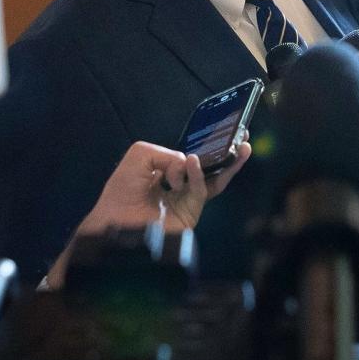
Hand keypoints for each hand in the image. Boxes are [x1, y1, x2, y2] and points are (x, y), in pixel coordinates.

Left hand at [45, 140, 250, 286]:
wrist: (115, 225)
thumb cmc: (121, 192)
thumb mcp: (138, 157)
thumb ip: (165, 154)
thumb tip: (186, 164)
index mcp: (164, 173)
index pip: (189, 156)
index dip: (203, 146)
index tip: (216, 134)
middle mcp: (179, 186)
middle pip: (209, 167)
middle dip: (225, 153)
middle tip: (241, 138)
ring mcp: (187, 199)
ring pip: (215, 179)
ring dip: (229, 163)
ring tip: (242, 148)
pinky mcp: (191, 211)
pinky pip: (201, 190)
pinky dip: (199, 174)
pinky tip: (193, 163)